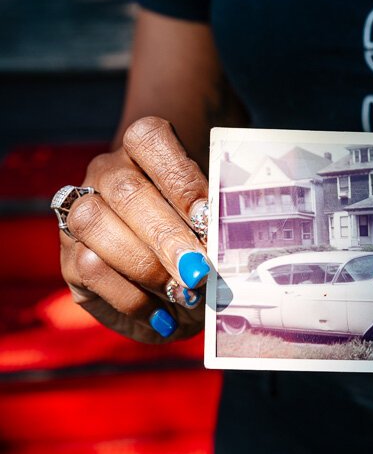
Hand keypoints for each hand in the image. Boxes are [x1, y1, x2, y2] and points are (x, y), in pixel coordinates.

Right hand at [59, 117, 209, 342]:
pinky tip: (165, 315)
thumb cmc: (200, 232)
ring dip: (146, 266)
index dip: (179, 178)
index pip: (150, 139)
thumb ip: (213, 220)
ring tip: (184, 293)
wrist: (174, 265)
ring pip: (95, 225)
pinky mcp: (69, 258)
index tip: (207, 216)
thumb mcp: (212, 219)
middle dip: (167, 236)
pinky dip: (133, 298)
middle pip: (127, 192)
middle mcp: (106, 173)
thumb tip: (222, 244)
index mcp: (144, 149)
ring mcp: (80, 213)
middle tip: (199, 269)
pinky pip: (90, 269)